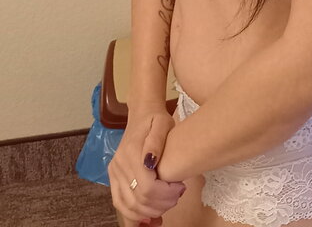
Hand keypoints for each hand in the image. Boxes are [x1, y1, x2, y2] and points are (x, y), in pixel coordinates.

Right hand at [108, 107, 185, 224]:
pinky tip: (148, 220)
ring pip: (128, 207)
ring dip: (148, 214)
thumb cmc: (156, 119)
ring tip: (165, 207)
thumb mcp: (163, 123)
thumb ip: (157, 141)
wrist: (141, 114)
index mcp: (131, 153)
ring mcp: (114, 173)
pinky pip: (120, 204)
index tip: (181, 187)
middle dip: (161, 205)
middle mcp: (119, 165)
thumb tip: (151, 162)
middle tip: (176, 197)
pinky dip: (133, 216)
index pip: (147, 188)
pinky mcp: (113, 178)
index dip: (166, 195)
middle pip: (139, 200)